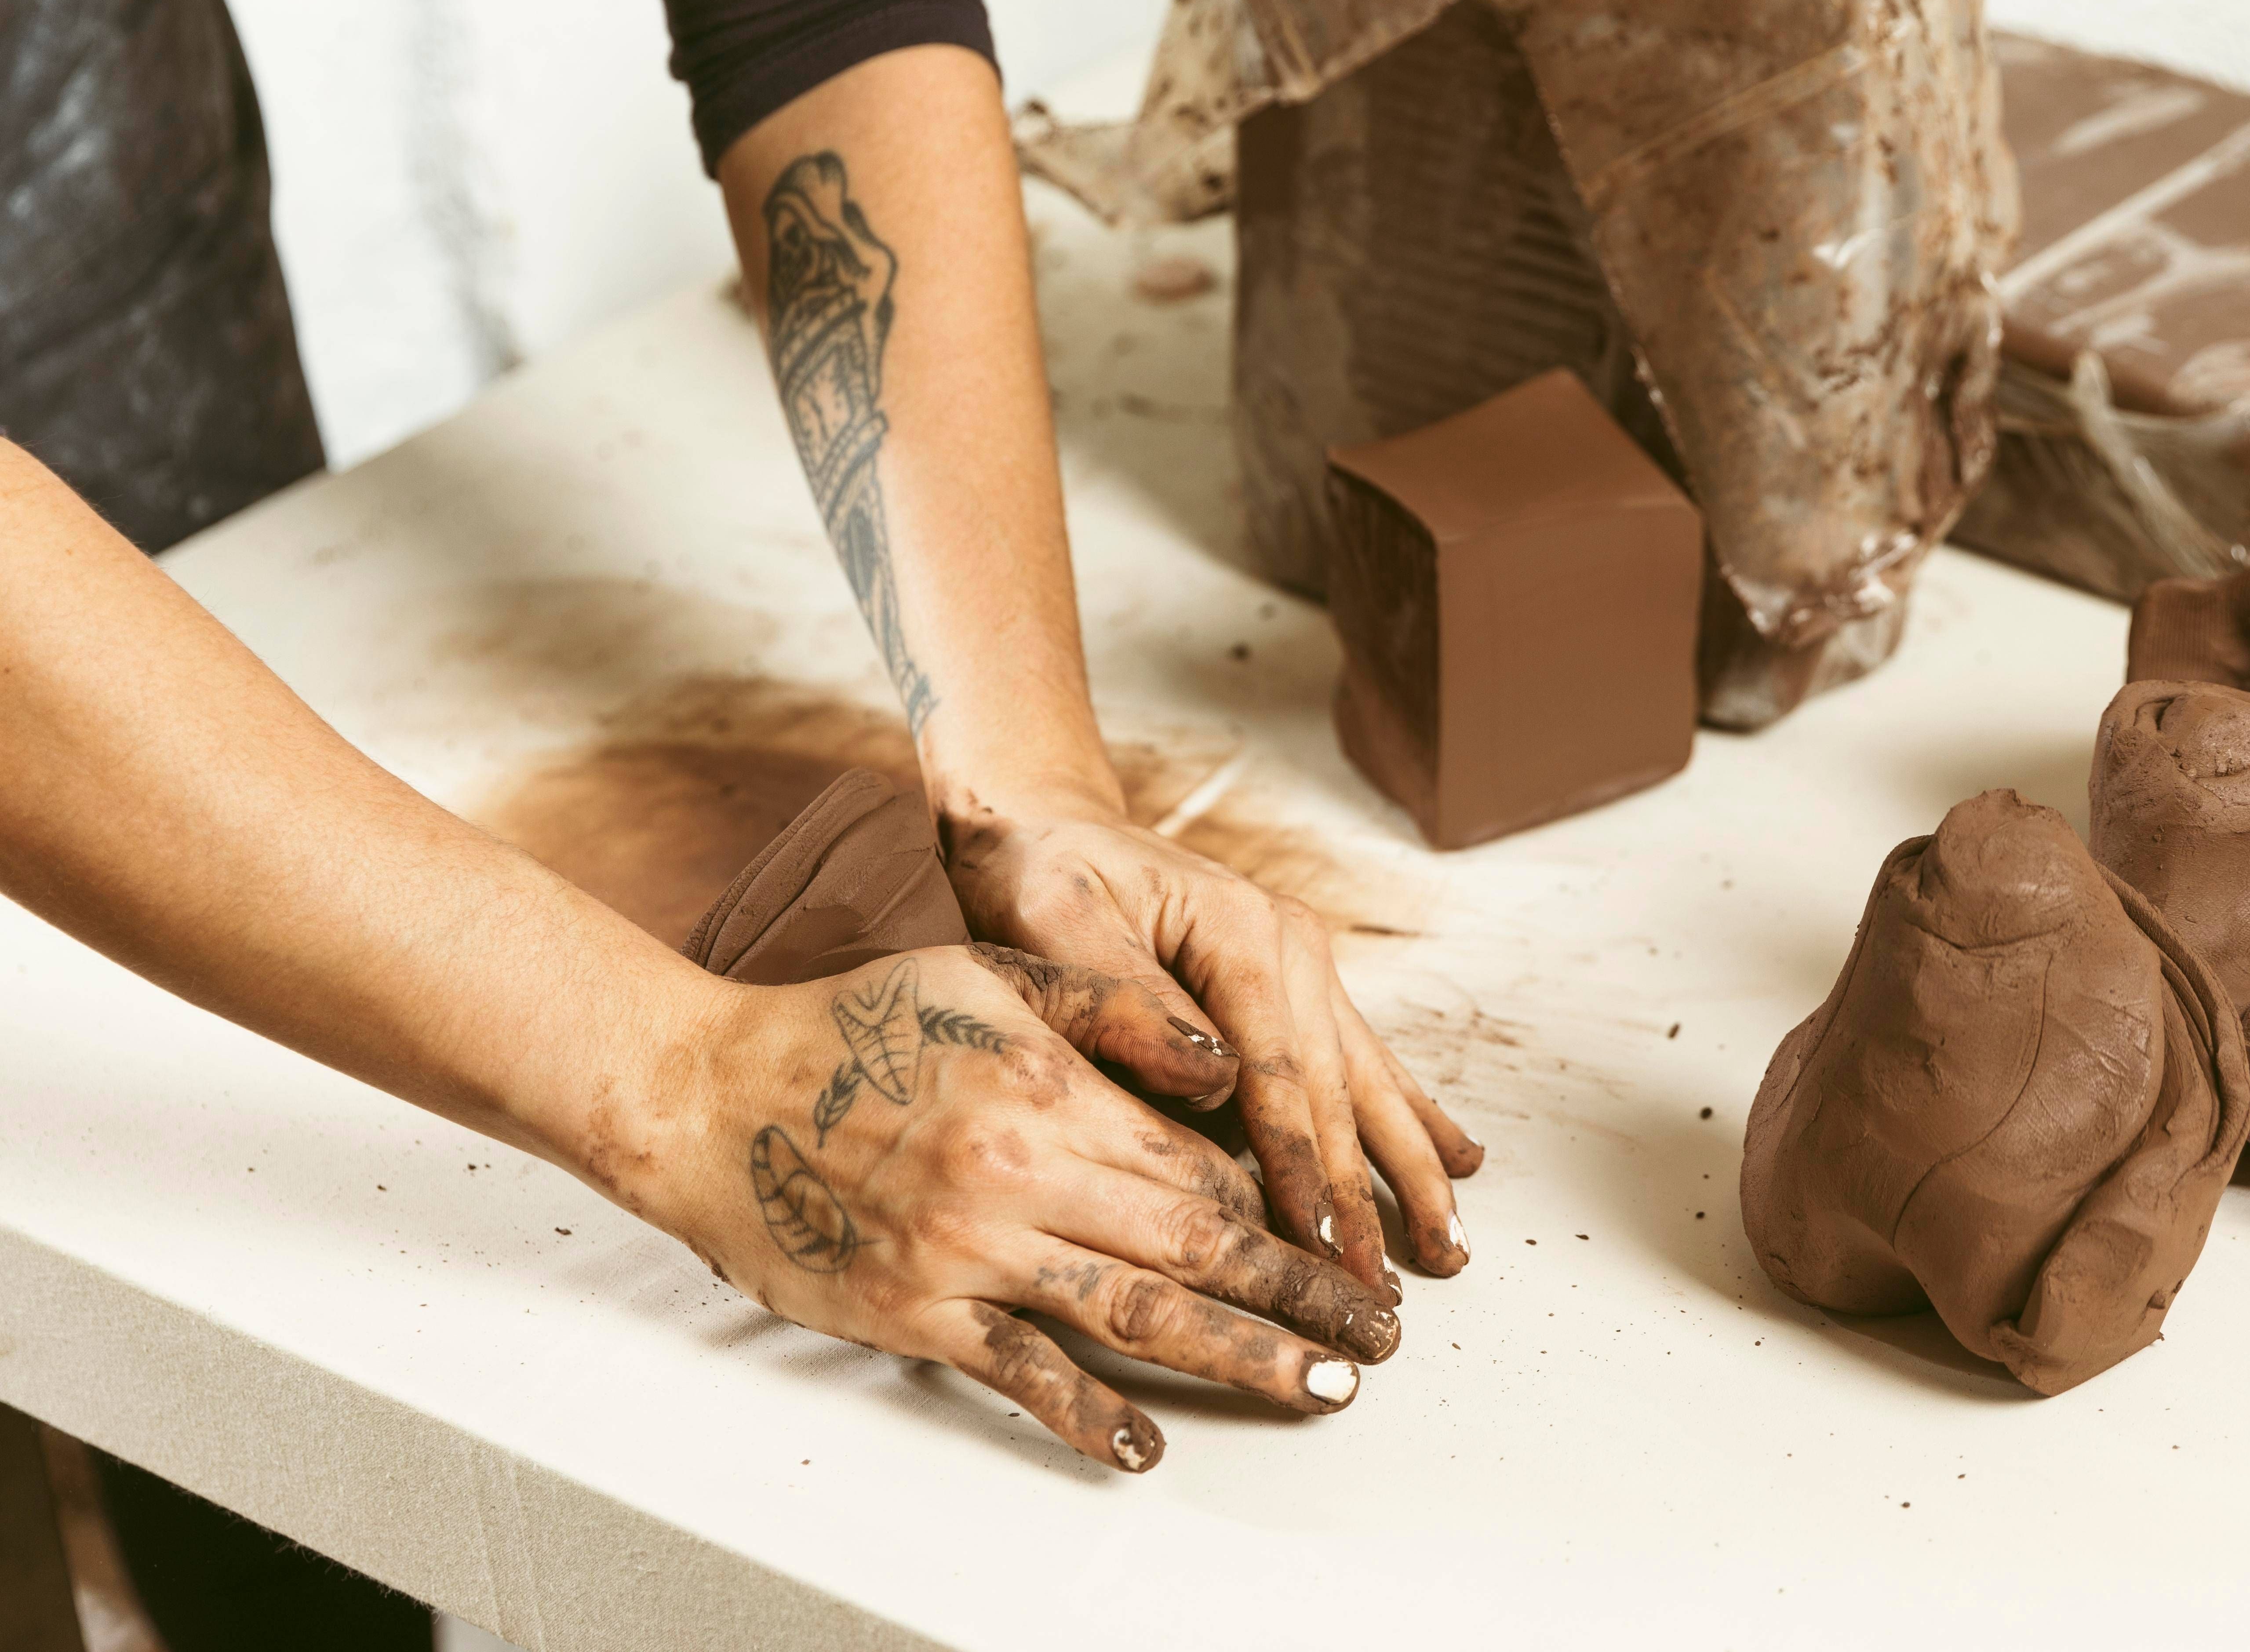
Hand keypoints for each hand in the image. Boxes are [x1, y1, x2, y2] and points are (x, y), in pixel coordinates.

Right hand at [637, 943, 1401, 1472]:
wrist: (706, 1095)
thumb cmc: (851, 1023)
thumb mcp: (986, 970)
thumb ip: (1108, 1007)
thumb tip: (1222, 1052)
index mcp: (1049, 1088)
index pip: (1200, 1161)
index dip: (1285, 1204)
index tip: (1348, 1236)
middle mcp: (1021, 1177)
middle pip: (1196, 1248)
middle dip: (1300, 1292)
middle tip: (1378, 1335)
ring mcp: (970, 1255)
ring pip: (1134, 1317)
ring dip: (1240, 1356)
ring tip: (1319, 1386)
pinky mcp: (917, 1314)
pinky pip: (1021, 1375)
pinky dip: (1091, 1415)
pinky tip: (1148, 1443)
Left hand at [940, 787, 1482, 1288]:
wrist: (1045, 820)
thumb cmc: (1040, 870)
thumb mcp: (1058, 920)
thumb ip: (1131, 999)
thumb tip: (1214, 1080)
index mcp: (1240, 932)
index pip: (1277, 1074)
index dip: (1300, 1165)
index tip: (1321, 1244)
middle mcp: (1292, 949)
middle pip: (1334, 1092)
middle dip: (1362, 1197)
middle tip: (1381, 1291)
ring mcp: (1306, 967)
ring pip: (1367, 1085)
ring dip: (1409, 1170)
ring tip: (1448, 1247)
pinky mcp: (1301, 987)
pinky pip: (1363, 1063)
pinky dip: (1410, 1116)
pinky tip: (1458, 1162)